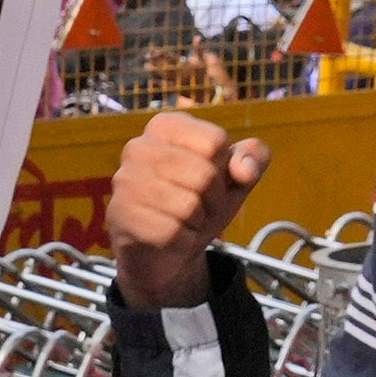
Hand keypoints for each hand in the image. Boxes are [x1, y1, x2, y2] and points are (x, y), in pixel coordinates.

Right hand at [103, 111, 264, 308]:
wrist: (164, 250)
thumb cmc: (197, 204)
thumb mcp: (235, 178)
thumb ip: (254, 159)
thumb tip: (245, 169)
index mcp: (166, 126)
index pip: (216, 141)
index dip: (225, 170)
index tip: (211, 181)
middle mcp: (139, 147)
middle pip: (205, 174)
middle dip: (214, 200)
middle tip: (198, 207)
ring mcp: (126, 181)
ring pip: (189, 206)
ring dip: (197, 222)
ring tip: (183, 220)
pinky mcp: (121, 215)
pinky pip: (171, 232)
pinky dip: (182, 241)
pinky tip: (170, 236)